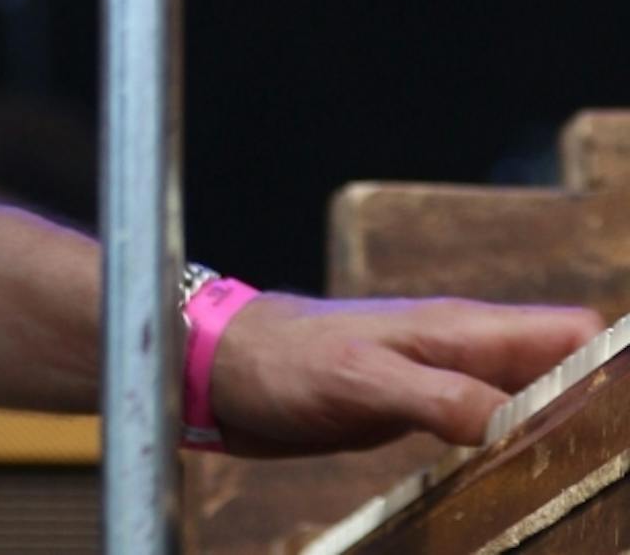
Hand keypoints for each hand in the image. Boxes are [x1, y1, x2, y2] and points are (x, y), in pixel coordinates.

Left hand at [210, 291, 603, 455]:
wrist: (227, 367)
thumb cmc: (288, 360)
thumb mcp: (365, 381)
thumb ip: (441, 399)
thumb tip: (519, 426)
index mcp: (463, 330)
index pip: (571, 333)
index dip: (614, 370)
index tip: (625, 428)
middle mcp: (467, 351)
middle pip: (565, 373)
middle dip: (599, 415)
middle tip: (609, 476)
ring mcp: (446, 381)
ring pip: (534, 403)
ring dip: (563, 436)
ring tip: (587, 487)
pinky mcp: (425, 412)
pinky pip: (494, 429)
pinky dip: (520, 453)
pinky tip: (527, 489)